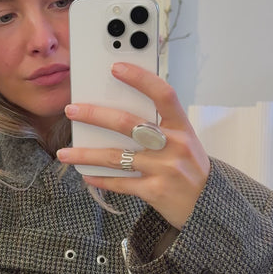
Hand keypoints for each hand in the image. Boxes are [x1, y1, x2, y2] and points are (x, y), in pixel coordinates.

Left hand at [57, 62, 210, 229]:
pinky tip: (85, 175)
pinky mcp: (154, 191)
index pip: (163, 94)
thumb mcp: (184, 141)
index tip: (116, 67)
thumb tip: (116, 109)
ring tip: (64, 153)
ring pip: (116, 157)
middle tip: (72, 110)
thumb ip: (158, 126)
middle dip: (95, 115)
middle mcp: (174, 146)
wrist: (208, 207)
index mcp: (182, 127)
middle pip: (128, 123)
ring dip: (86, 155)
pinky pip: (120, 183)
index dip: (140, 78)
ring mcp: (164, 169)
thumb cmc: (189, 166)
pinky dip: (100, 179)